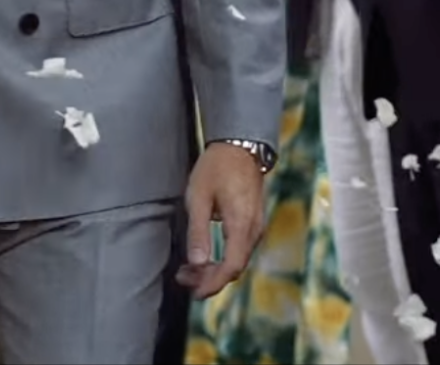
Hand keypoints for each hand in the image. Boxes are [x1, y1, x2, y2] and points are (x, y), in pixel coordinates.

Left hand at [178, 143, 266, 299]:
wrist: (240, 146)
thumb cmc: (216, 168)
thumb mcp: (199, 198)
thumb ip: (198, 231)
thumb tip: (197, 262)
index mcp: (242, 226)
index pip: (231, 267)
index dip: (213, 283)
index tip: (194, 293)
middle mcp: (254, 230)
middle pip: (235, 267)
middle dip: (210, 279)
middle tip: (183, 279)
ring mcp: (256, 227)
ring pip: (238, 259)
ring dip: (215, 269)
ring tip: (188, 270)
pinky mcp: (253, 223)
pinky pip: (239, 249)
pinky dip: (222, 258)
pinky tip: (205, 255)